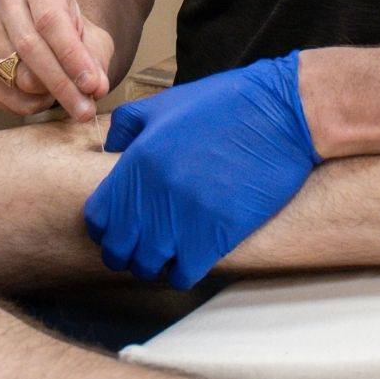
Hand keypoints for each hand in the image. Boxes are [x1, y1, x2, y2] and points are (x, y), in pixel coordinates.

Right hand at [0, 0, 111, 119]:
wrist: (46, 24)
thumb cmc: (71, 30)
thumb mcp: (92, 36)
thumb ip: (95, 60)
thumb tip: (95, 88)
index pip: (51, 21)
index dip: (71, 56)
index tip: (91, 86)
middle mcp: (6, 1)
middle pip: (30, 47)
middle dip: (61, 85)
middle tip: (85, 111)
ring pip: (14, 73)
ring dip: (43, 94)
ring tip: (64, 95)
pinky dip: (22, 104)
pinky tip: (41, 100)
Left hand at [83, 51, 319, 287]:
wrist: (281, 114)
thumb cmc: (226, 104)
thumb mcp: (166, 103)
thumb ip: (129, 125)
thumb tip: (110, 148)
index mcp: (137, 161)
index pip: (98, 218)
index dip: (105, 227)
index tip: (119, 227)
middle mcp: (154, 194)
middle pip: (119, 249)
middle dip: (126, 252)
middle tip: (142, 245)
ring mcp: (184, 218)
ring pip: (148, 267)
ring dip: (154, 264)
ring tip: (167, 252)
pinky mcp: (216, 235)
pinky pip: (182, 275)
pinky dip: (182, 271)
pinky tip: (191, 257)